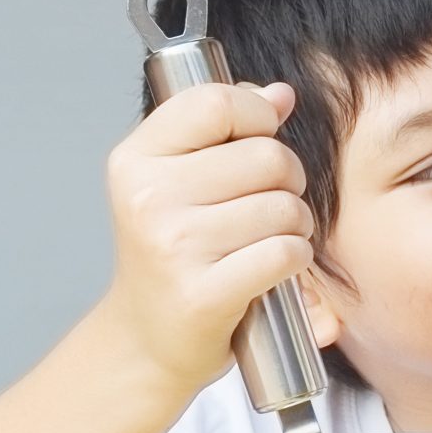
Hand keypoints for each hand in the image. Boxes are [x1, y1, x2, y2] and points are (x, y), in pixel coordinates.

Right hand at [96, 81, 314, 394]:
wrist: (147, 337)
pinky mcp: (203, 292)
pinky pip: (286, 252)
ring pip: (284, 206)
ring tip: (267, 239)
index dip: (257, 117)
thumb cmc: (173, 254)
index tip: (259, 139)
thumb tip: (279, 94)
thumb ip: (227, 131)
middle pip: (267, 156)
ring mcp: (173, 245)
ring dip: (294, 224)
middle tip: (268, 204)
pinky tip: (273, 268)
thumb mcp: (179, 181)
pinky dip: (295, 260)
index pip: (217, 103)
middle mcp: (148, 197)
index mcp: (136, 159)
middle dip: (287, 179)